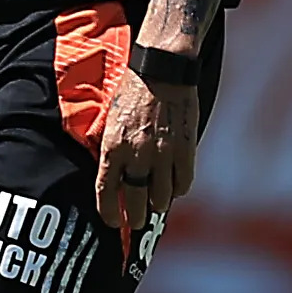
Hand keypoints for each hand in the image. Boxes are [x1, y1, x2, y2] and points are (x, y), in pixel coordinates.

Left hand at [94, 65, 198, 229]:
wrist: (161, 70)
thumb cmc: (132, 92)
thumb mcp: (110, 121)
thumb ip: (110, 149)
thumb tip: (112, 176)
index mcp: (113, 148)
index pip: (107, 192)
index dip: (109, 213)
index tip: (112, 222)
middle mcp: (136, 155)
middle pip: (136, 203)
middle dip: (134, 217)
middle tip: (135, 220)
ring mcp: (163, 154)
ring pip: (162, 198)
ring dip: (158, 203)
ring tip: (156, 201)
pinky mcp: (185, 149)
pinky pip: (183, 183)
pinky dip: (179, 189)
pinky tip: (175, 185)